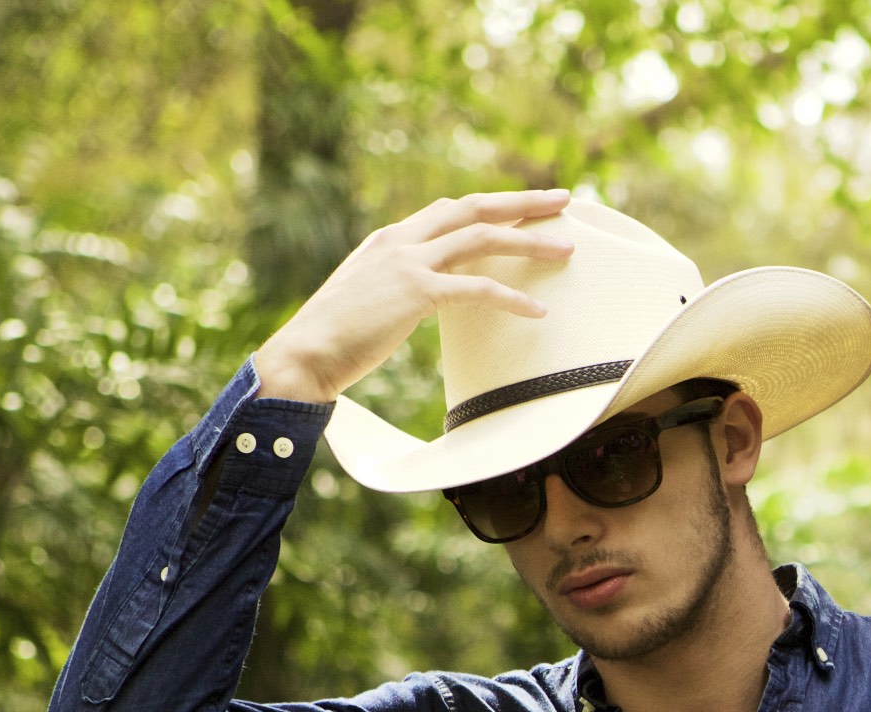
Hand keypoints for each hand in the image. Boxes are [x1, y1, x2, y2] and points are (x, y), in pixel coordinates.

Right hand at [252, 190, 578, 404]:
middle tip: (563, 199)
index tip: (526, 205)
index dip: (492, 205)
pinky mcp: (414, 292)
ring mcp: (407, 262)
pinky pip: (476, 289)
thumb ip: (400, 286)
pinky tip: (538, 310)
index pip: (450, 209)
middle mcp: (401, 239)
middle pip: (473, 207)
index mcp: (391, 238)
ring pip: (481, 238)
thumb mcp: (371, 298)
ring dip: (528, 240)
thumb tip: (428, 295)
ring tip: (566, 249)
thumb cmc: (337, 337)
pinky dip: (511, 297)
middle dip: (522, 201)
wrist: (304, 353)